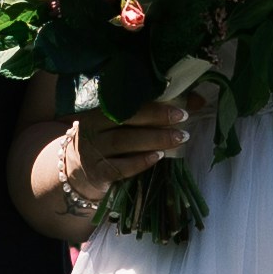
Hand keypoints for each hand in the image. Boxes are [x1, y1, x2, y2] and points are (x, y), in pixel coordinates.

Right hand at [68, 97, 195, 185]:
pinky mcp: (97, 173)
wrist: (75, 171)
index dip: (153, 102)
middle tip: (183, 117)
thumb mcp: (120, 124)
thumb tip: (197, 100)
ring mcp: (92, 151)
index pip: (126, 101)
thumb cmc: (107, 141)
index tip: (179, 104)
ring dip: (153, 139)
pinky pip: (119, 167)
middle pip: (125, 119)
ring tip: (178, 138)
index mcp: (97, 110)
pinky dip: (139, 162)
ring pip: (123, 142)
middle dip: (156, 117)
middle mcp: (92, 128)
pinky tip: (157, 157)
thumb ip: (151, 111)